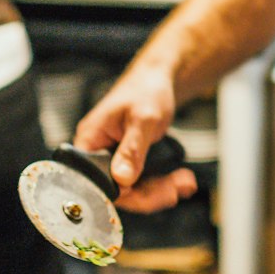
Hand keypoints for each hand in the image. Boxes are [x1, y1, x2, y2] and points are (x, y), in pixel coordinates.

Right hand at [74, 65, 196, 212]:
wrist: (157, 79)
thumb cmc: (146, 89)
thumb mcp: (143, 118)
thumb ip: (132, 149)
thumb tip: (122, 178)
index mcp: (90, 140)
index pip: (97, 180)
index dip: (123, 192)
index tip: (150, 192)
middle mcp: (97, 152)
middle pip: (117, 190)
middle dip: (150, 194)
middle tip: (176, 190)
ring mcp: (112, 158)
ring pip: (133, 189)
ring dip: (160, 190)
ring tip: (185, 182)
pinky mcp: (127, 161)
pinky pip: (141, 182)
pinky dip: (162, 184)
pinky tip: (182, 181)